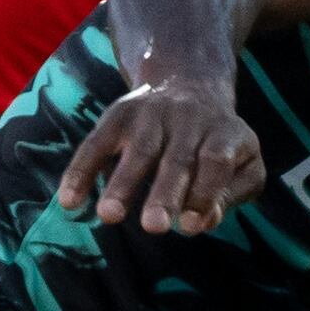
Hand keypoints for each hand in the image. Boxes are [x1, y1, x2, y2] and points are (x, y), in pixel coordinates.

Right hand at [57, 75, 264, 234]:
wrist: (187, 84)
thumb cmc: (216, 145)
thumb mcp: (240, 164)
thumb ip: (227, 194)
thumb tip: (204, 221)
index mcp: (224, 134)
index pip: (216, 162)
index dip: (205, 192)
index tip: (189, 225)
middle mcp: (189, 121)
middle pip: (177, 160)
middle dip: (165, 194)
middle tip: (154, 226)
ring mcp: (152, 116)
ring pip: (138, 152)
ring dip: (122, 185)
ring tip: (109, 215)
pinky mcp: (119, 115)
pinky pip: (97, 144)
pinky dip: (82, 172)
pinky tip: (69, 201)